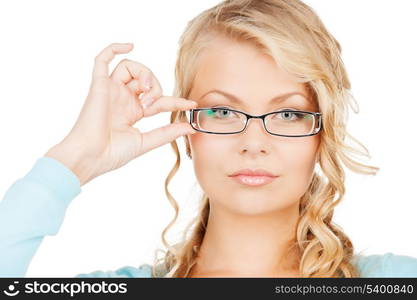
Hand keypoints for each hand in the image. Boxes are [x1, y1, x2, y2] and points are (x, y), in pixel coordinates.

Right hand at [45, 42, 196, 185]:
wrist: (91, 157)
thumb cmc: (112, 153)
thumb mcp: (145, 142)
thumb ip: (167, 133)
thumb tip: (189, 127)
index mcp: (132, 112)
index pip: (159, 99)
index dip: (176, 100)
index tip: (191, 104)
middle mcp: (122, 99)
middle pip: (146, 78)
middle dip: (156, 86)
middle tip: (152, 103)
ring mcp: (110, 91)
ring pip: (130, 66)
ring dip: (144, 74)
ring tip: (144, 90)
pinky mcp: (98, 85)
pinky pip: (102, 59)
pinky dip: (114, 48)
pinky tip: (130, 46)